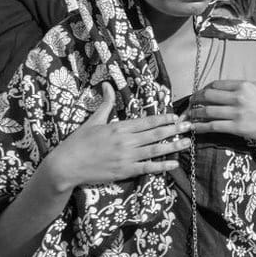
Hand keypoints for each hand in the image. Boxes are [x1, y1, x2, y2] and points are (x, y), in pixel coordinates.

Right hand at [46, 83, 190, 190]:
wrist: (65, 166)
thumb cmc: (77, 142)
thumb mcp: (93, 120)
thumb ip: (105, 104)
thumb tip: (108, 85)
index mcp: (119, 127)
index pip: (147, 121)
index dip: (163, 119)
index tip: (176, 116)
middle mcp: (125, 141)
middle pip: (156, 134)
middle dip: (175, 129)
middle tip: (191, 125)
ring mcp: (126, 157)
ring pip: (155, 150)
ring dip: (174, 145)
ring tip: (188, 142)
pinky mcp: (124, 171)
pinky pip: (148, 168)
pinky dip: (162, 165)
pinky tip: (174, 163)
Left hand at [187, 80, 255, 142]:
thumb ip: (245, 86)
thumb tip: (228, 86)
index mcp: (244, 85)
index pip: (216, 84)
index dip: (204, 88)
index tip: (200, 93)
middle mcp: (239, 97)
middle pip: (208, 95)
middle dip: (195, 99)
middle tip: (190, 103)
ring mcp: (237, 113)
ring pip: (207, 111)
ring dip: (194, 113)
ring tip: (189, 116)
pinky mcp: (236, 127)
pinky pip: (213, 126)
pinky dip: (200, 126)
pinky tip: (194, 127)